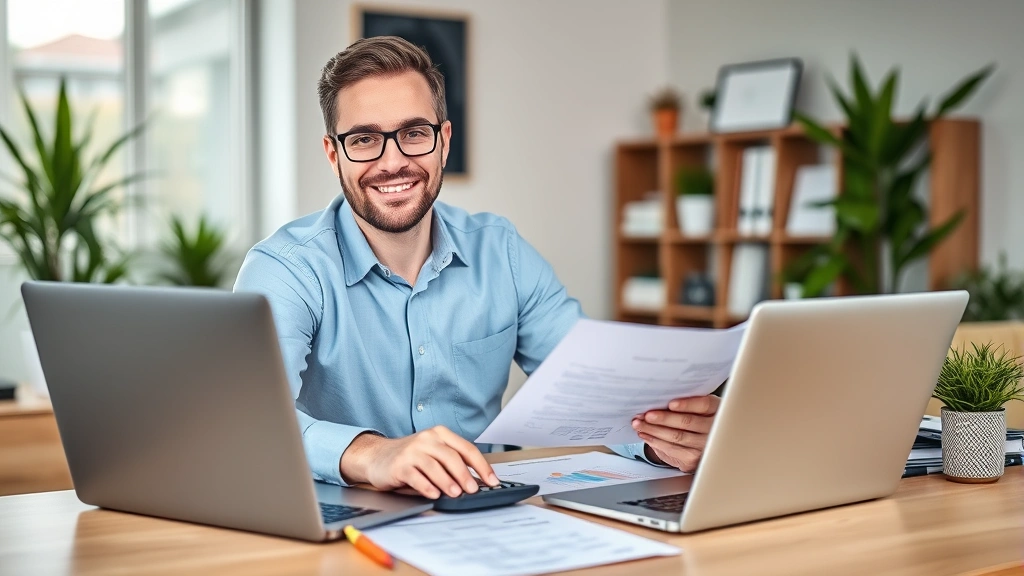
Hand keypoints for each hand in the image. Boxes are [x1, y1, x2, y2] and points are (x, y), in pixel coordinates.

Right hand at [340, 426, 499, 498]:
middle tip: (473, 489)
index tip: (492, 480)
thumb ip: (452, 462)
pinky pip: (416, 476)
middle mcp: (427, 439)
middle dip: (465, 475)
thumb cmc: (411, 457)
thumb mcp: (433, 453)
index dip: (482, 466)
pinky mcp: (399, 465)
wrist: (377, 456)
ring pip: (434, 466)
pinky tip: (434, 494)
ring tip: (456, 493)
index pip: (467, 449)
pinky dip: (427, 486)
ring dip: (447, 482)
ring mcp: (412, 451)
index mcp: (440, 434)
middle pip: (452, 457)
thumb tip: (476, 481)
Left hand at [632, 395, 719, 472]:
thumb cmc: (695, 417)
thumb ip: (683, 402)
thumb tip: (657, 398)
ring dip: (654, 430)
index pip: (704, 404)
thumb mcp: (696, 407)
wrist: (700, 442)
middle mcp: (714, 428)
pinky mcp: (693, 459)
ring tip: (639, 424)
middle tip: (647, 415)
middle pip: (688, 422)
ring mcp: (705, 445)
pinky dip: (654, 441)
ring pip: (677, 436)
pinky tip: (645, 434)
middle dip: (664, 418)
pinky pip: (671, 449)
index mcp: (716, 409)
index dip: (687, 404)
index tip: (671, 404)